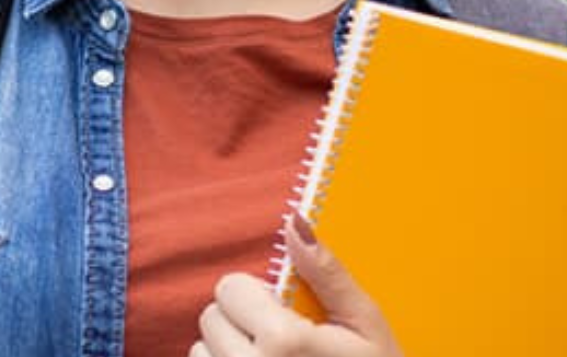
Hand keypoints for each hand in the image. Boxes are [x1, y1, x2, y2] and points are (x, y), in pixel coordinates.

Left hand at [189, 215, 400, 356]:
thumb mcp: (365, 324)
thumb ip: (326, 273)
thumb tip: (295, 222)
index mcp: (284, 343)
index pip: (230, 287)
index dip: (259, 294)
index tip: (286, 313)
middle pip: (210, 318)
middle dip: (242, 322)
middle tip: (281, 343)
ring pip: (201, 353)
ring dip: (229, 354)